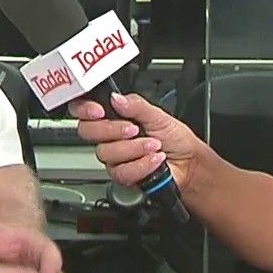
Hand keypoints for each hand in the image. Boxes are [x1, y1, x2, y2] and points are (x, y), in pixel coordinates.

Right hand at [68, 92, 205, 191]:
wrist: (188, 163)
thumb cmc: (174, 138)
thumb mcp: (158, 115)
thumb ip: (136, 105)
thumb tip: (116, 98)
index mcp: (115, 116)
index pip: (85, 111)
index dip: (84, 110)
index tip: (99, 111)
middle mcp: (110, 136)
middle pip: (87, 132)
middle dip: (112, 130)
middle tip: (134, 129)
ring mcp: (114, 157)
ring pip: (106, 153)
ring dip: (134, 149)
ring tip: (153, 145)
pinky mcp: (122, 175)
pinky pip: (121, 172)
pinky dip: (141, 164)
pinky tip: (154, 160)